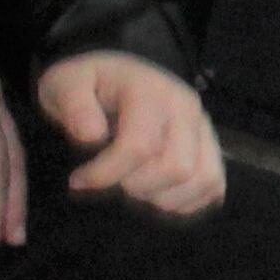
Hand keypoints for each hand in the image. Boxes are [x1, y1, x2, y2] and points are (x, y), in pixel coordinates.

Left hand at [39, 51, 223, 217]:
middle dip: (137, 187)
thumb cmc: (89, 86)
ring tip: (134, 188)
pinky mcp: (211, 147)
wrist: (117, 77)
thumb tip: (92, 136)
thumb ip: (74, 105)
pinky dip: (187, 202)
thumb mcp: (66, 83)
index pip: (140, 146)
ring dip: (163, 197)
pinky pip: (214, 186)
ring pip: (202, 180)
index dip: (106, 174)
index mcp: (152, 92)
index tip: (78, 181)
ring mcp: (204, 128)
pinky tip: (156, 194)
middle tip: (112, 183)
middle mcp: (187, 109)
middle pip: (177, 168)